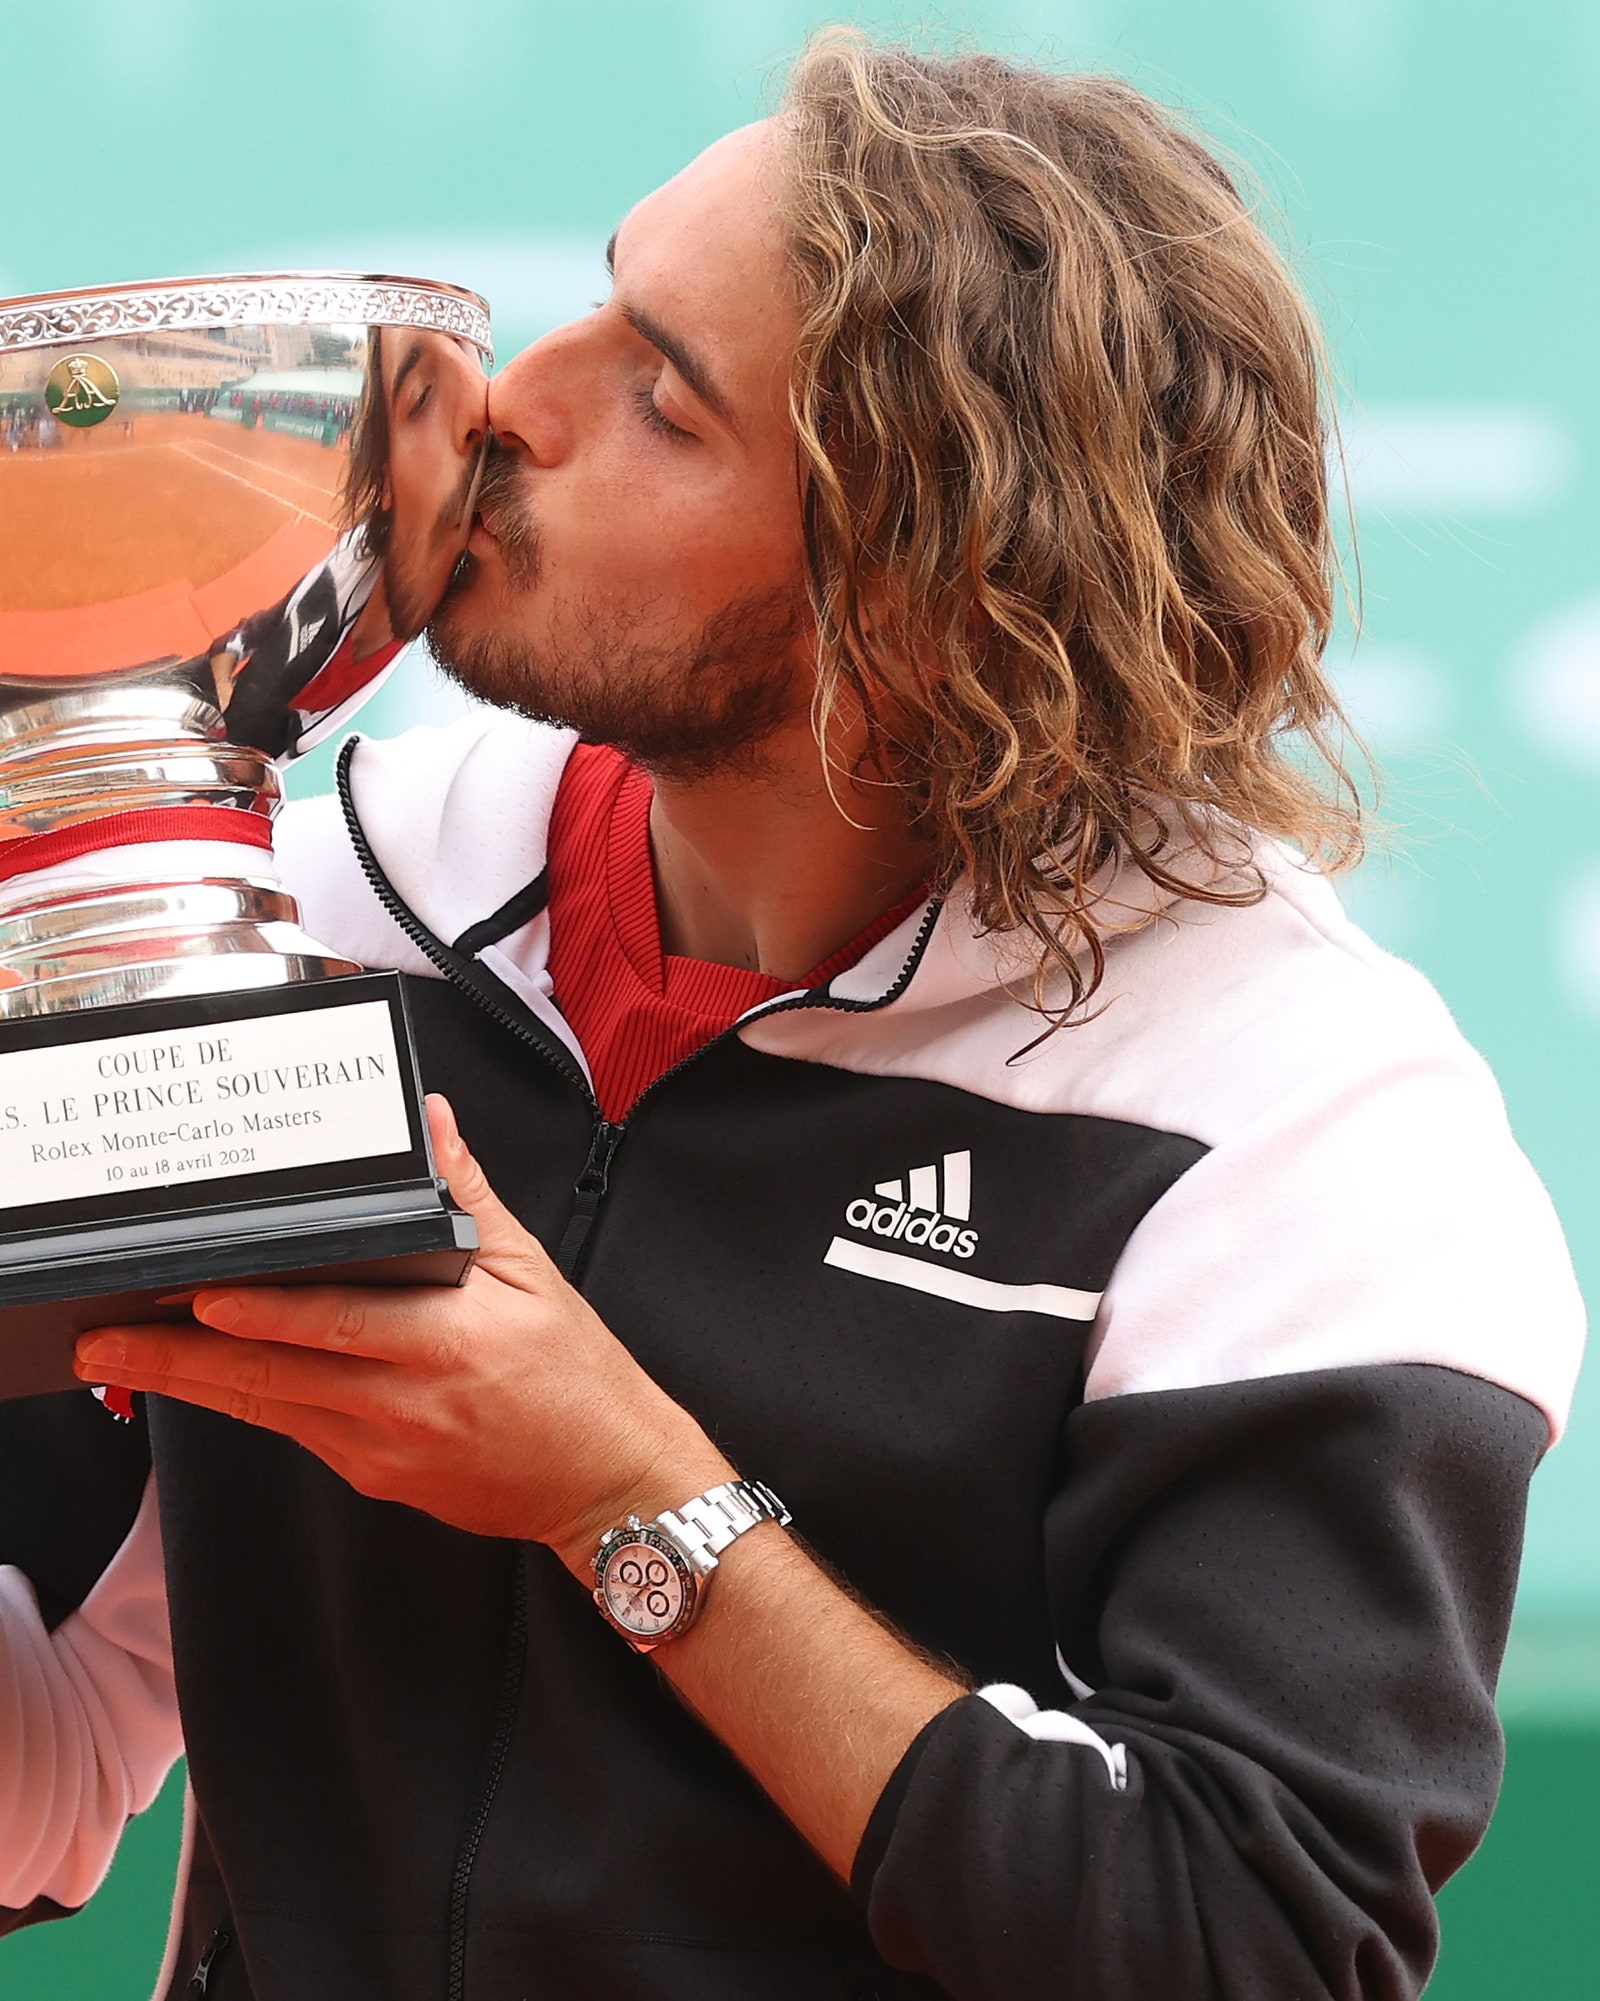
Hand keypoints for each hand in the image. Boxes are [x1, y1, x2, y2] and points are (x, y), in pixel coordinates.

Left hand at [74, 1097, 732, 1562]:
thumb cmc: (578, 1375)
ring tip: (126, 1360)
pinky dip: (251, 1404)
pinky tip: (210, 1383)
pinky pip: (300, 1434)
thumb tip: (431, 1119)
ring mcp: (386, 1450)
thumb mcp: (534, 1271)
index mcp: (450, 1340)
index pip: (335, 1322)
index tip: (199, 1294)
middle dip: (179, 1358)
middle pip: (272, 1380)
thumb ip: (469, 1195)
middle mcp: (408, 1402)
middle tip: (109, 1336)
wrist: (608, 1480)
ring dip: (192, 1387)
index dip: (259, 1314)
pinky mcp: (378, 1478)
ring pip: (269, 1413)